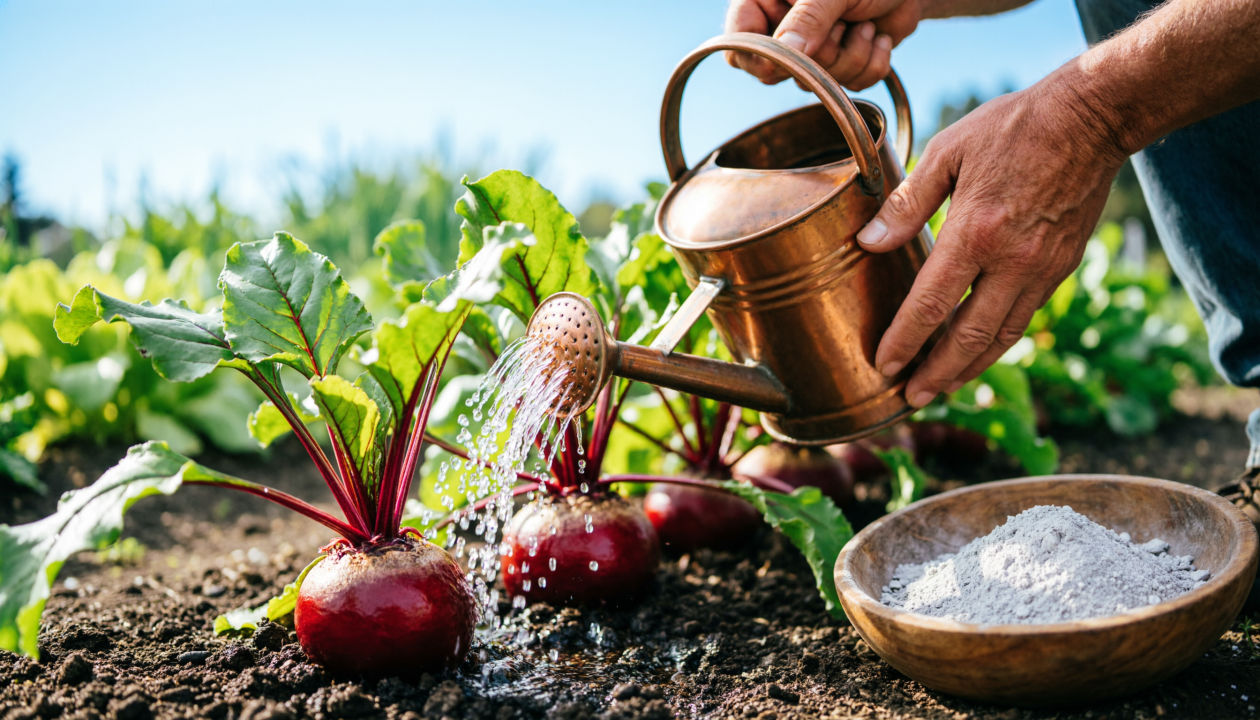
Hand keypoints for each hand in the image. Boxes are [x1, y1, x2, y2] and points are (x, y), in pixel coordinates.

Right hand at [724, 0, 923, 89]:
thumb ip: (808, 18)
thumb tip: (785, 54)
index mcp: (766, 0)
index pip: (739, 41)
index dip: (758, 54)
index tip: (788, 54)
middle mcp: (784, 26)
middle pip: (776, 70)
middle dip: (819, 56)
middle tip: (842, 23)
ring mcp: (811, 49)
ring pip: (813, 83)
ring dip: (850, 58)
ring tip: (864, 24)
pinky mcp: (840, 65)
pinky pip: (845, 88)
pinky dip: (869, 65)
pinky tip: (876, 37)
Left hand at [854, 74, 1127, 406]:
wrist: (1092, 117)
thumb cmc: (1012, 126)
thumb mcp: (948, 151)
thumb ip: (906, 202)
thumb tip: (868, 242)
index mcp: (976, 231)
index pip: (932, 302)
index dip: (906, 339)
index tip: (884, 364)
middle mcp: (1012, 259)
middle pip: (969, 336)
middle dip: (937, 374)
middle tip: (910, 399)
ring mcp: (1042, 268)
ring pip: (1002, 336)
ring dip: (968, 369)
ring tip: (940, 389)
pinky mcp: (1062, 267)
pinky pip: (1024, 317)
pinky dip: (997, 343)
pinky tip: (976, 353)